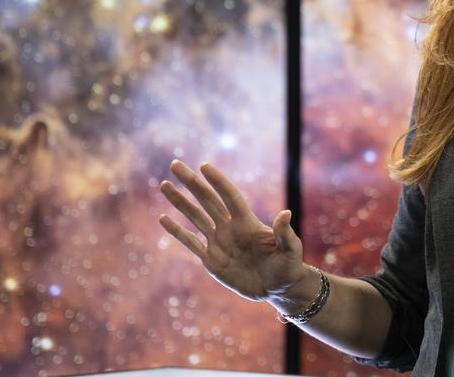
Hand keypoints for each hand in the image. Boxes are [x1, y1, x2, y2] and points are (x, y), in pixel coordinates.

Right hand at [158, 159, 307, 301]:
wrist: (278, 288)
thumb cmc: (288, 266)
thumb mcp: (290, 250)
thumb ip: (284, 233)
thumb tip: (285, 213)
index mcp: (247, 222)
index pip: (229, 196)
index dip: (218, 181)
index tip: (204, 165)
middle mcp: (230, 227)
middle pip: (207, 200)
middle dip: (191, 182)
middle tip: (175, 165)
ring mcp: (219, 242)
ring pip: (195, 216)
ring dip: (180, 201)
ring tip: (165, 185)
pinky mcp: (211, 259)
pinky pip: (190, 242)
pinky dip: (177, 231)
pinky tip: (163, 218)